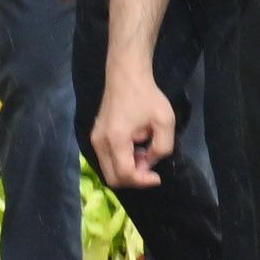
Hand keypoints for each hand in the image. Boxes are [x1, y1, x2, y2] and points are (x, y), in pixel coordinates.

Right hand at [88, 65, 175, 189]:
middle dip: (134, 179)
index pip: (124, 174)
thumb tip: (150, 163)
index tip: (158, 177)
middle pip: (112, 178)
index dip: (142, 181)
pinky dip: (121, 162)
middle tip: (151, 169)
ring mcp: (94, 140)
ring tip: (145, 155)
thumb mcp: (165, 122)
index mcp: (115, 139)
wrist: (126, 77)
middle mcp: (99, 143)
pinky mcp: (95, 137)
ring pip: (108, 170)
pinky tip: (136, 150)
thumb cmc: (147, 97)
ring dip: (128, 171)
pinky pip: (107, 160)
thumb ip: (162, 147)